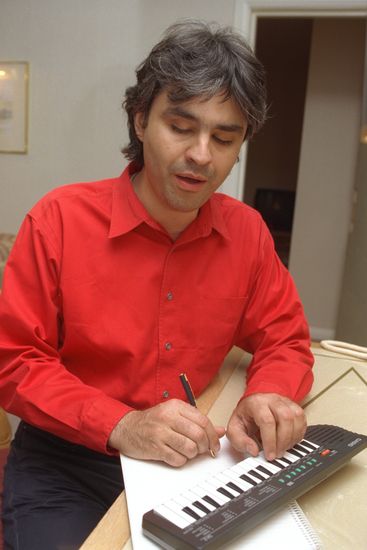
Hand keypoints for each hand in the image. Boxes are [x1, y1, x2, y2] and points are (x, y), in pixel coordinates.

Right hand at [108, 399, 225, 466]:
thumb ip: (198, 421)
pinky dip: (181, 461)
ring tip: (188, 452)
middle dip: (205, 447)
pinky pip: (177, 459)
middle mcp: (168, 417)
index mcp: (176, 406)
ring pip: (190, 448)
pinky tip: (177, 455)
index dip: (213, 435)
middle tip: (203, 450)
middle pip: (198, 435)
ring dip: (193, 454)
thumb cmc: (153, 421)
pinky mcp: (155, 448)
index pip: (203, 421)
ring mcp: (161, 432)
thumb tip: (220, 431)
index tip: (215, 444)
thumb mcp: (175, 415)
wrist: (127, 428)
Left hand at [226, 393, 306, 460]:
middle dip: (283, 440)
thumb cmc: (246, 415)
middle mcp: (272, 400)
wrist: (255, 401)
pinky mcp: (294, 407)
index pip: (267, 420)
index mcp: (256, 403)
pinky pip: (302, 420)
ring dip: (292, 438)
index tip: (269, 455)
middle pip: (285, 417)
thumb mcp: (235, 427)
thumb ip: (239, 440)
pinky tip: (290, 441)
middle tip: (277, 454)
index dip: (270, 440)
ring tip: (283, 448)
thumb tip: (253, 450)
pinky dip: (298, 434)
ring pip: (296, 417)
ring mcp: (285, 402)